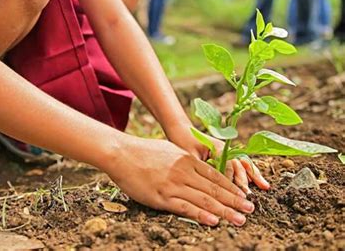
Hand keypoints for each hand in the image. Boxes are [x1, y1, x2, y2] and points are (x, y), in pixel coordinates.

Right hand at [106, 137, 254, 225]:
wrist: (121, 153)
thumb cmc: (143, 151)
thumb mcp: (170, 150)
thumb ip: (185, 160)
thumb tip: (198, 167)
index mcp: (187, 160)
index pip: (215, 176)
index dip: (232, 188)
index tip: (244, 196)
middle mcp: (184, 172)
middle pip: (215, 189)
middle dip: (234, 201)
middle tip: (250, 210)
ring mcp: (173, 185)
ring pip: (204, 200)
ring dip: (225, 211)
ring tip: (240, 219)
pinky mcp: (161, 196)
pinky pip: (185, 208)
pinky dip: (201, 215)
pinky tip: (214, 221)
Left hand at [167, 128, 269, 193]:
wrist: (181, 130)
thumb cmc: (183, 142)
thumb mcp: (189, 155)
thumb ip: (201, 166)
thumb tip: (210, 182)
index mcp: (217, 147)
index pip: (228, 165)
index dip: (230, 179)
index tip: (234, 191)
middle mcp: (226, 149)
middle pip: (238, 165)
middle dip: (243, 180)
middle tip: (247, 194)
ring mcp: (228, 151)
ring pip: (243, 164)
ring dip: (253, 176)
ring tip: (264, 186)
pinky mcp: (227, 156)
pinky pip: (241, 165)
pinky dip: (251, 173)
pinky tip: (260, 182)